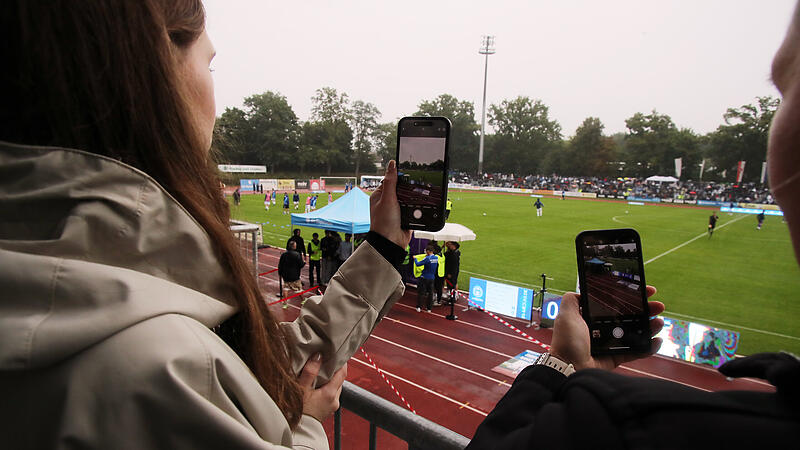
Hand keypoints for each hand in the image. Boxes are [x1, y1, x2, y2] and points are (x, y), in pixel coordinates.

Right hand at [298, 354, 347, 422]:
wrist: (297, 430)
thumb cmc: (297, 411)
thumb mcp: (301, 389)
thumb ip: (310, 372)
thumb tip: (318, 356)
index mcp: (330, 394)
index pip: (342, 373)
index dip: (341, 362)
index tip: (337, 353)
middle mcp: (334, 400)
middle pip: (340, 380)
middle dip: (334, 370)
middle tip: (326, 360)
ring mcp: (332, 406)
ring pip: (335, 387)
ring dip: (330, 379)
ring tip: (320, 372)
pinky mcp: (328, 409)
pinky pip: (331, 394)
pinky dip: (327, 387)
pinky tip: (317, 386)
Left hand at [370, 160, 411, 247]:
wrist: (391, 243)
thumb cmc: (384, 222)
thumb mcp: (388, 198)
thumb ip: (391, 181)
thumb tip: (392, 164)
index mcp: (379, 195)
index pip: (391, 180)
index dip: (399, 177)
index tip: (409, 172)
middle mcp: (387, 202)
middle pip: (402, 189)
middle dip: (408, 190)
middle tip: (412, 189)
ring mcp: (397, 209)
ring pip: (409, 198)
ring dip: (412, 200)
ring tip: (413, 203)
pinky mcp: (406, 216)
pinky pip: (414, 208)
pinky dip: (416, 208)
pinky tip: (418, 208)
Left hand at [549, 286, 664, 371]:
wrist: (568, 367)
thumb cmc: (567, 341)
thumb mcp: (566, 315)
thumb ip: (571, 300)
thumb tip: (580, 291)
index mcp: (592, 318)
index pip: (615, 304)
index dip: (630, 297)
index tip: (645, 291)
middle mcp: (601, 330)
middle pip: (629, 317)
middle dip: (646, 310)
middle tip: (658, 306)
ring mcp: (610, 344)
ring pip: (635, 333)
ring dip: (650, 327)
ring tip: (659, 322)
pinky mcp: (615, 358)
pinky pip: (635, 352)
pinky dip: (648, 347)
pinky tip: (657, 341)